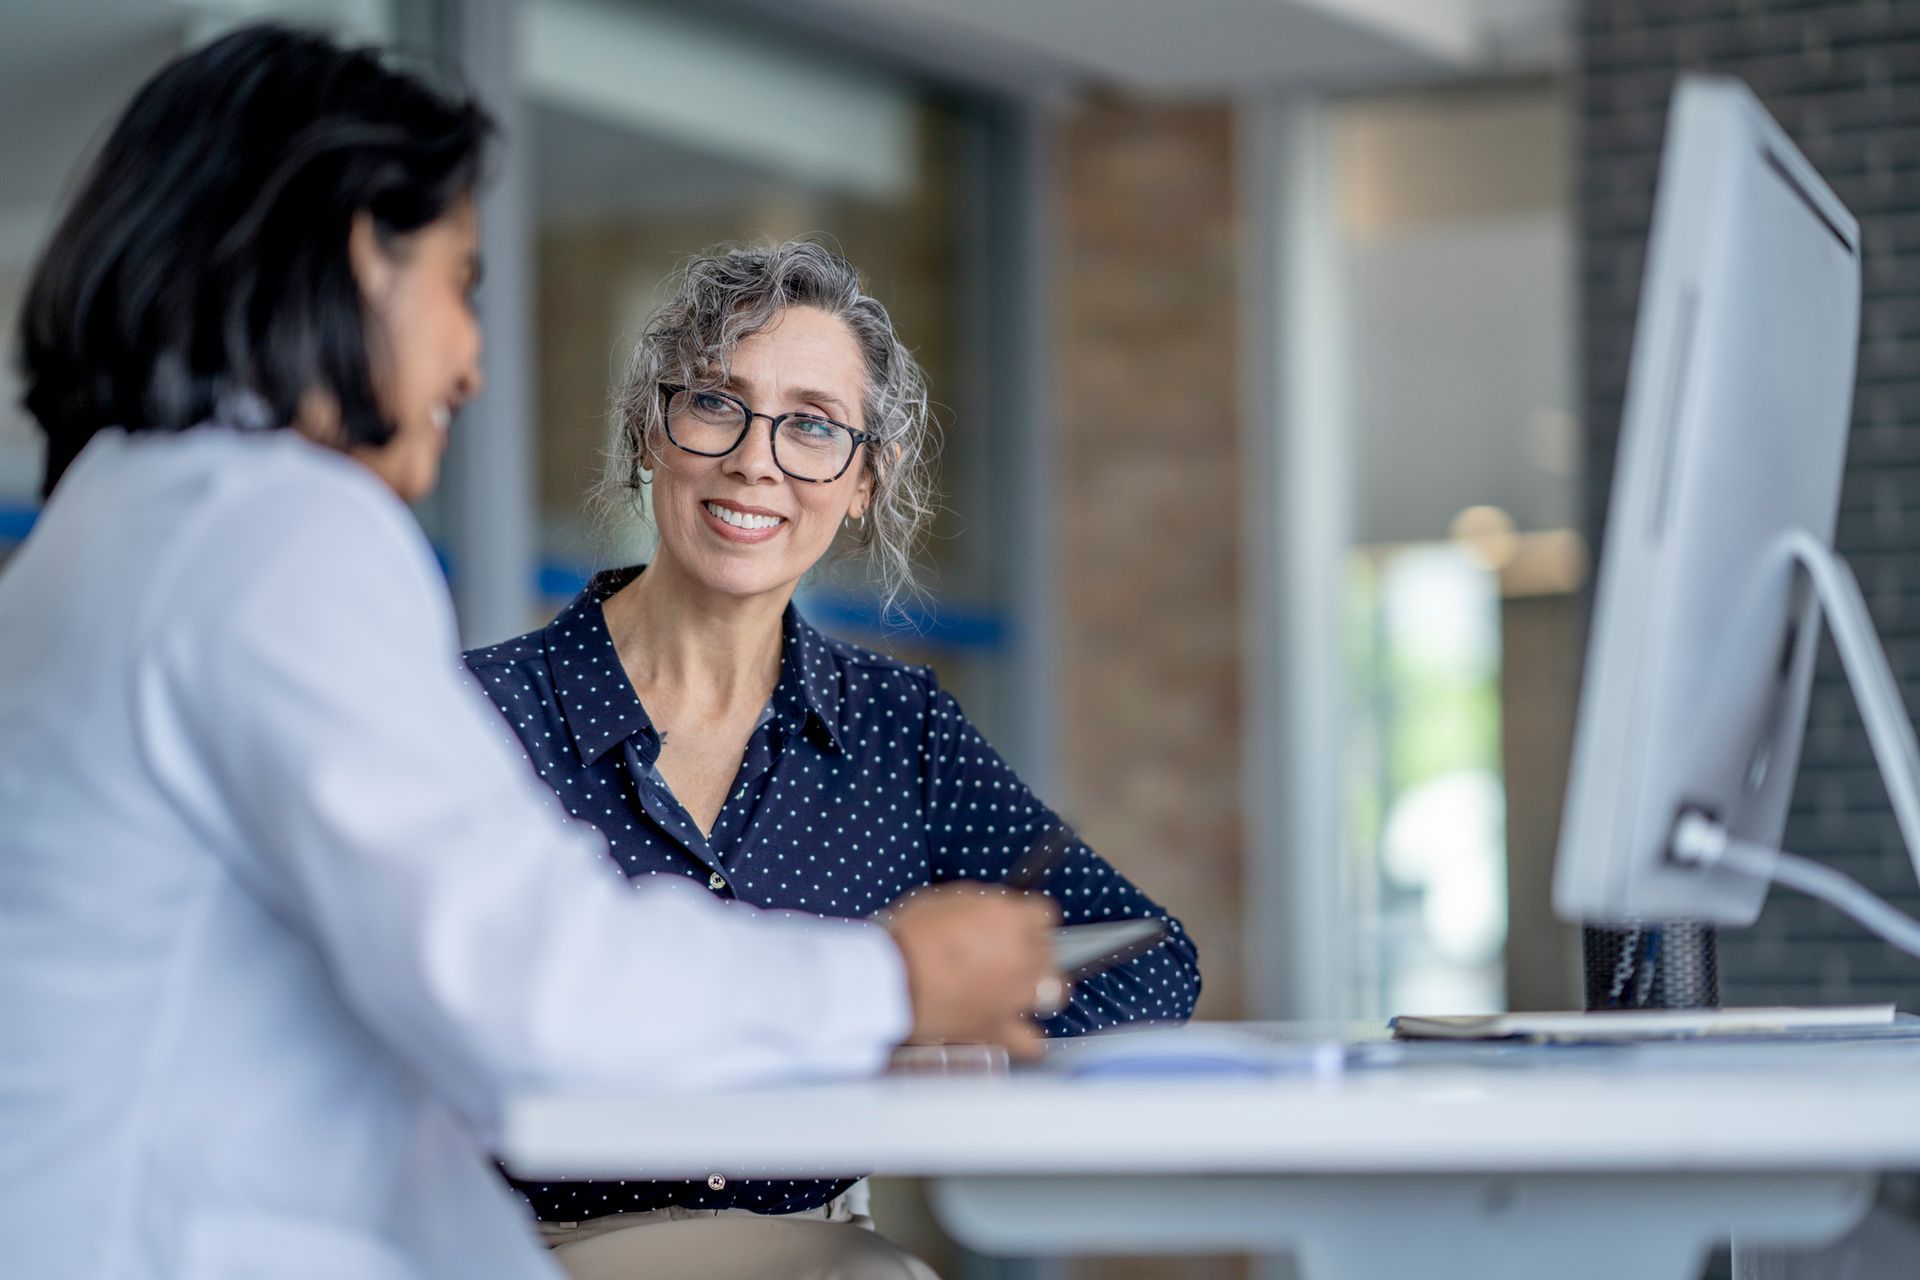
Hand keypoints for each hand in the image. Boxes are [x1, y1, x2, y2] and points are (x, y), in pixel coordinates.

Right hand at [883, 884, 1061, 1061]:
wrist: (891, 979)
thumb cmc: (912, 936)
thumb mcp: (948, 900)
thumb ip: (983, 906)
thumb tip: (995, 911)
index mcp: (1013, 921)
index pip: (1044, 915)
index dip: (1027, 918)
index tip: (1015, 923)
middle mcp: (1024, 957)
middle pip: (1049, 950)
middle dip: (1030, 949)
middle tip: (1004, 953)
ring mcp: (1015, 996)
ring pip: (1054, 992)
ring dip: (1040, 988)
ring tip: (1020, 988)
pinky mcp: (999, 1029)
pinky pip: (1032, 1043)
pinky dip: (1029, 1041)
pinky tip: (1021, 1034)